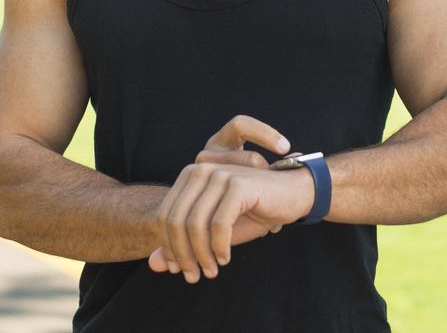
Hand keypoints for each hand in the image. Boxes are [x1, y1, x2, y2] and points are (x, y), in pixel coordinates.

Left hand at [148, 159, 314, 283]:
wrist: (293, 194)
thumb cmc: (253, 211)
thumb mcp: (213, 232)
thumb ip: (182, 245)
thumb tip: (152, 264)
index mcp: (190, 175)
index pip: (165, 215)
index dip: (168, 247)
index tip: (178, 269)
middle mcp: (201, 170)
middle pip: (175, 221)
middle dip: (182, 254)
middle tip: (194, 276)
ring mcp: (219, 175)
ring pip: (194, 224)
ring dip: (201, 254)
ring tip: (211, 271)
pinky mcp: (238, 185)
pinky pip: (218, 224)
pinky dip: (219, 246)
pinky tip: (225, 258)